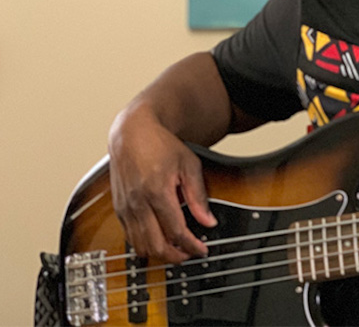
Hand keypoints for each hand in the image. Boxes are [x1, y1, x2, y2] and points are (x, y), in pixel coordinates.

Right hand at [108, 108, 216, 262]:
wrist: (132, 134)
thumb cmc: (160, 145)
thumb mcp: (189, 165)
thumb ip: (198, 196)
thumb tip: (208, 221)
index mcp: (157, 192)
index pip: (176, 231)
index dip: (191, 246)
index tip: (202, 249)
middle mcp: (137, 203)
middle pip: (155, 245)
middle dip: (175, 256)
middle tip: (190, 254)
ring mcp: (125, 207)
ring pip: (140, 245)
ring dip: (159, 253)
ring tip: (177, 249)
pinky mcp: (118, 208)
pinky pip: (130, 236)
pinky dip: (145, 243)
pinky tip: (159, 239)